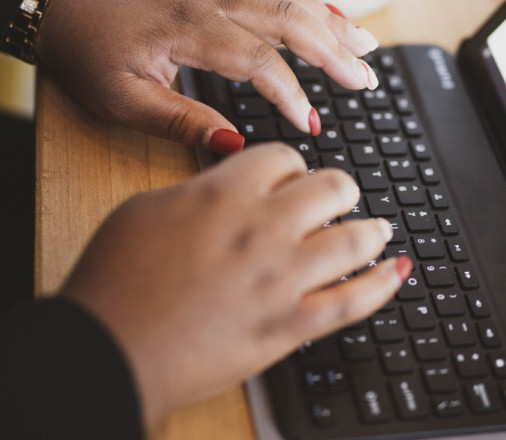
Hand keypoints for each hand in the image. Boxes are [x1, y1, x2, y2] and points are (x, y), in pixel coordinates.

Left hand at [35, 0, 379, 152]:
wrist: (63, 2)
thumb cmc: (88, 52)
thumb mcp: (121, 100)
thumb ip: (181, 121)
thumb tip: (235, 145)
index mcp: (186, 30)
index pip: (257, 60)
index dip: (289, 94)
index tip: (309, 126)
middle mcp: (209, 1)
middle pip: (287, 19)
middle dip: (332, 50)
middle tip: (367, 81)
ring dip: (330, 21)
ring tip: (367, 46)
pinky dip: (307, 2)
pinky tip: (331, 13)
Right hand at [60, 144, 410, 429]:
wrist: (108, 348)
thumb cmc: (114, 279)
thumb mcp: (145, 209)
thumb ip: (197, 191)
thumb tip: (227, 189)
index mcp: (224, 192)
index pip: (283, 157)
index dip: (290, 164)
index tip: (290, 175)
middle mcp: (262, 229)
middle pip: (331, 187)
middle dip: (337, 188)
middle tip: (336, 196)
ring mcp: (282, 281)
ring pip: (354, 240)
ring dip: (371, 229)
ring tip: (377, 228)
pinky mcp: (289, 328)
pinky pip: (354, 303)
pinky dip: (384, 284)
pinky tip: (398, 270)